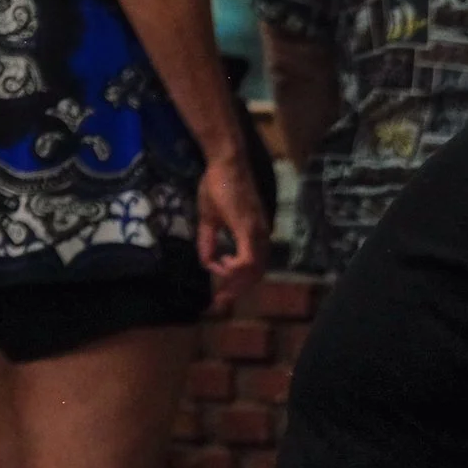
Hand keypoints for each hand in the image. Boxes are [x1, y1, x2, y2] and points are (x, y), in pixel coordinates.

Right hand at [195, 150, 269, 314]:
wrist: (225, 165)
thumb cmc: (217, 187)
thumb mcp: (209, 220)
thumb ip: (208, 243)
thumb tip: (206, 263)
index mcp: (255, 236)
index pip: (253, 268)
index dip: (239, 285)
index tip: (221, 295)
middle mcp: (262, 237)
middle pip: (255, 274)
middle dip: (237, 290)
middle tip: (221, 302)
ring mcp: (258, 233)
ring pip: (254, 269)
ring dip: (237, 283)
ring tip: (221, 290)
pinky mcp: (249, 227)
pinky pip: (249, 257)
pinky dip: (238, 268)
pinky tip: (223, 267)